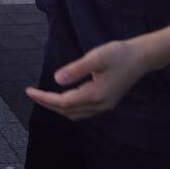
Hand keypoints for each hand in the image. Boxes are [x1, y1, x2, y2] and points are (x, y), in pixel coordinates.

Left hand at [24, 39, 149, 120]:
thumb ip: (76, 69)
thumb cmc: (119, 54)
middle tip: (32, 93)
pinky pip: (83, 111)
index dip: (44, 98)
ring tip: (43, 96)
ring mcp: (104, 106)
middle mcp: (100, 105)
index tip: (28, 91)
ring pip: (75, 114)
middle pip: (67, 111)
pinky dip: (69, 107)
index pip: (63, 102)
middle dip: (47, 103)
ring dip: (58, 108)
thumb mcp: (96, 57)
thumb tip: (56, 79)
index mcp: (95, 95)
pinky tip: (64, 98)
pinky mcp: (107, 103)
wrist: (141, 57)